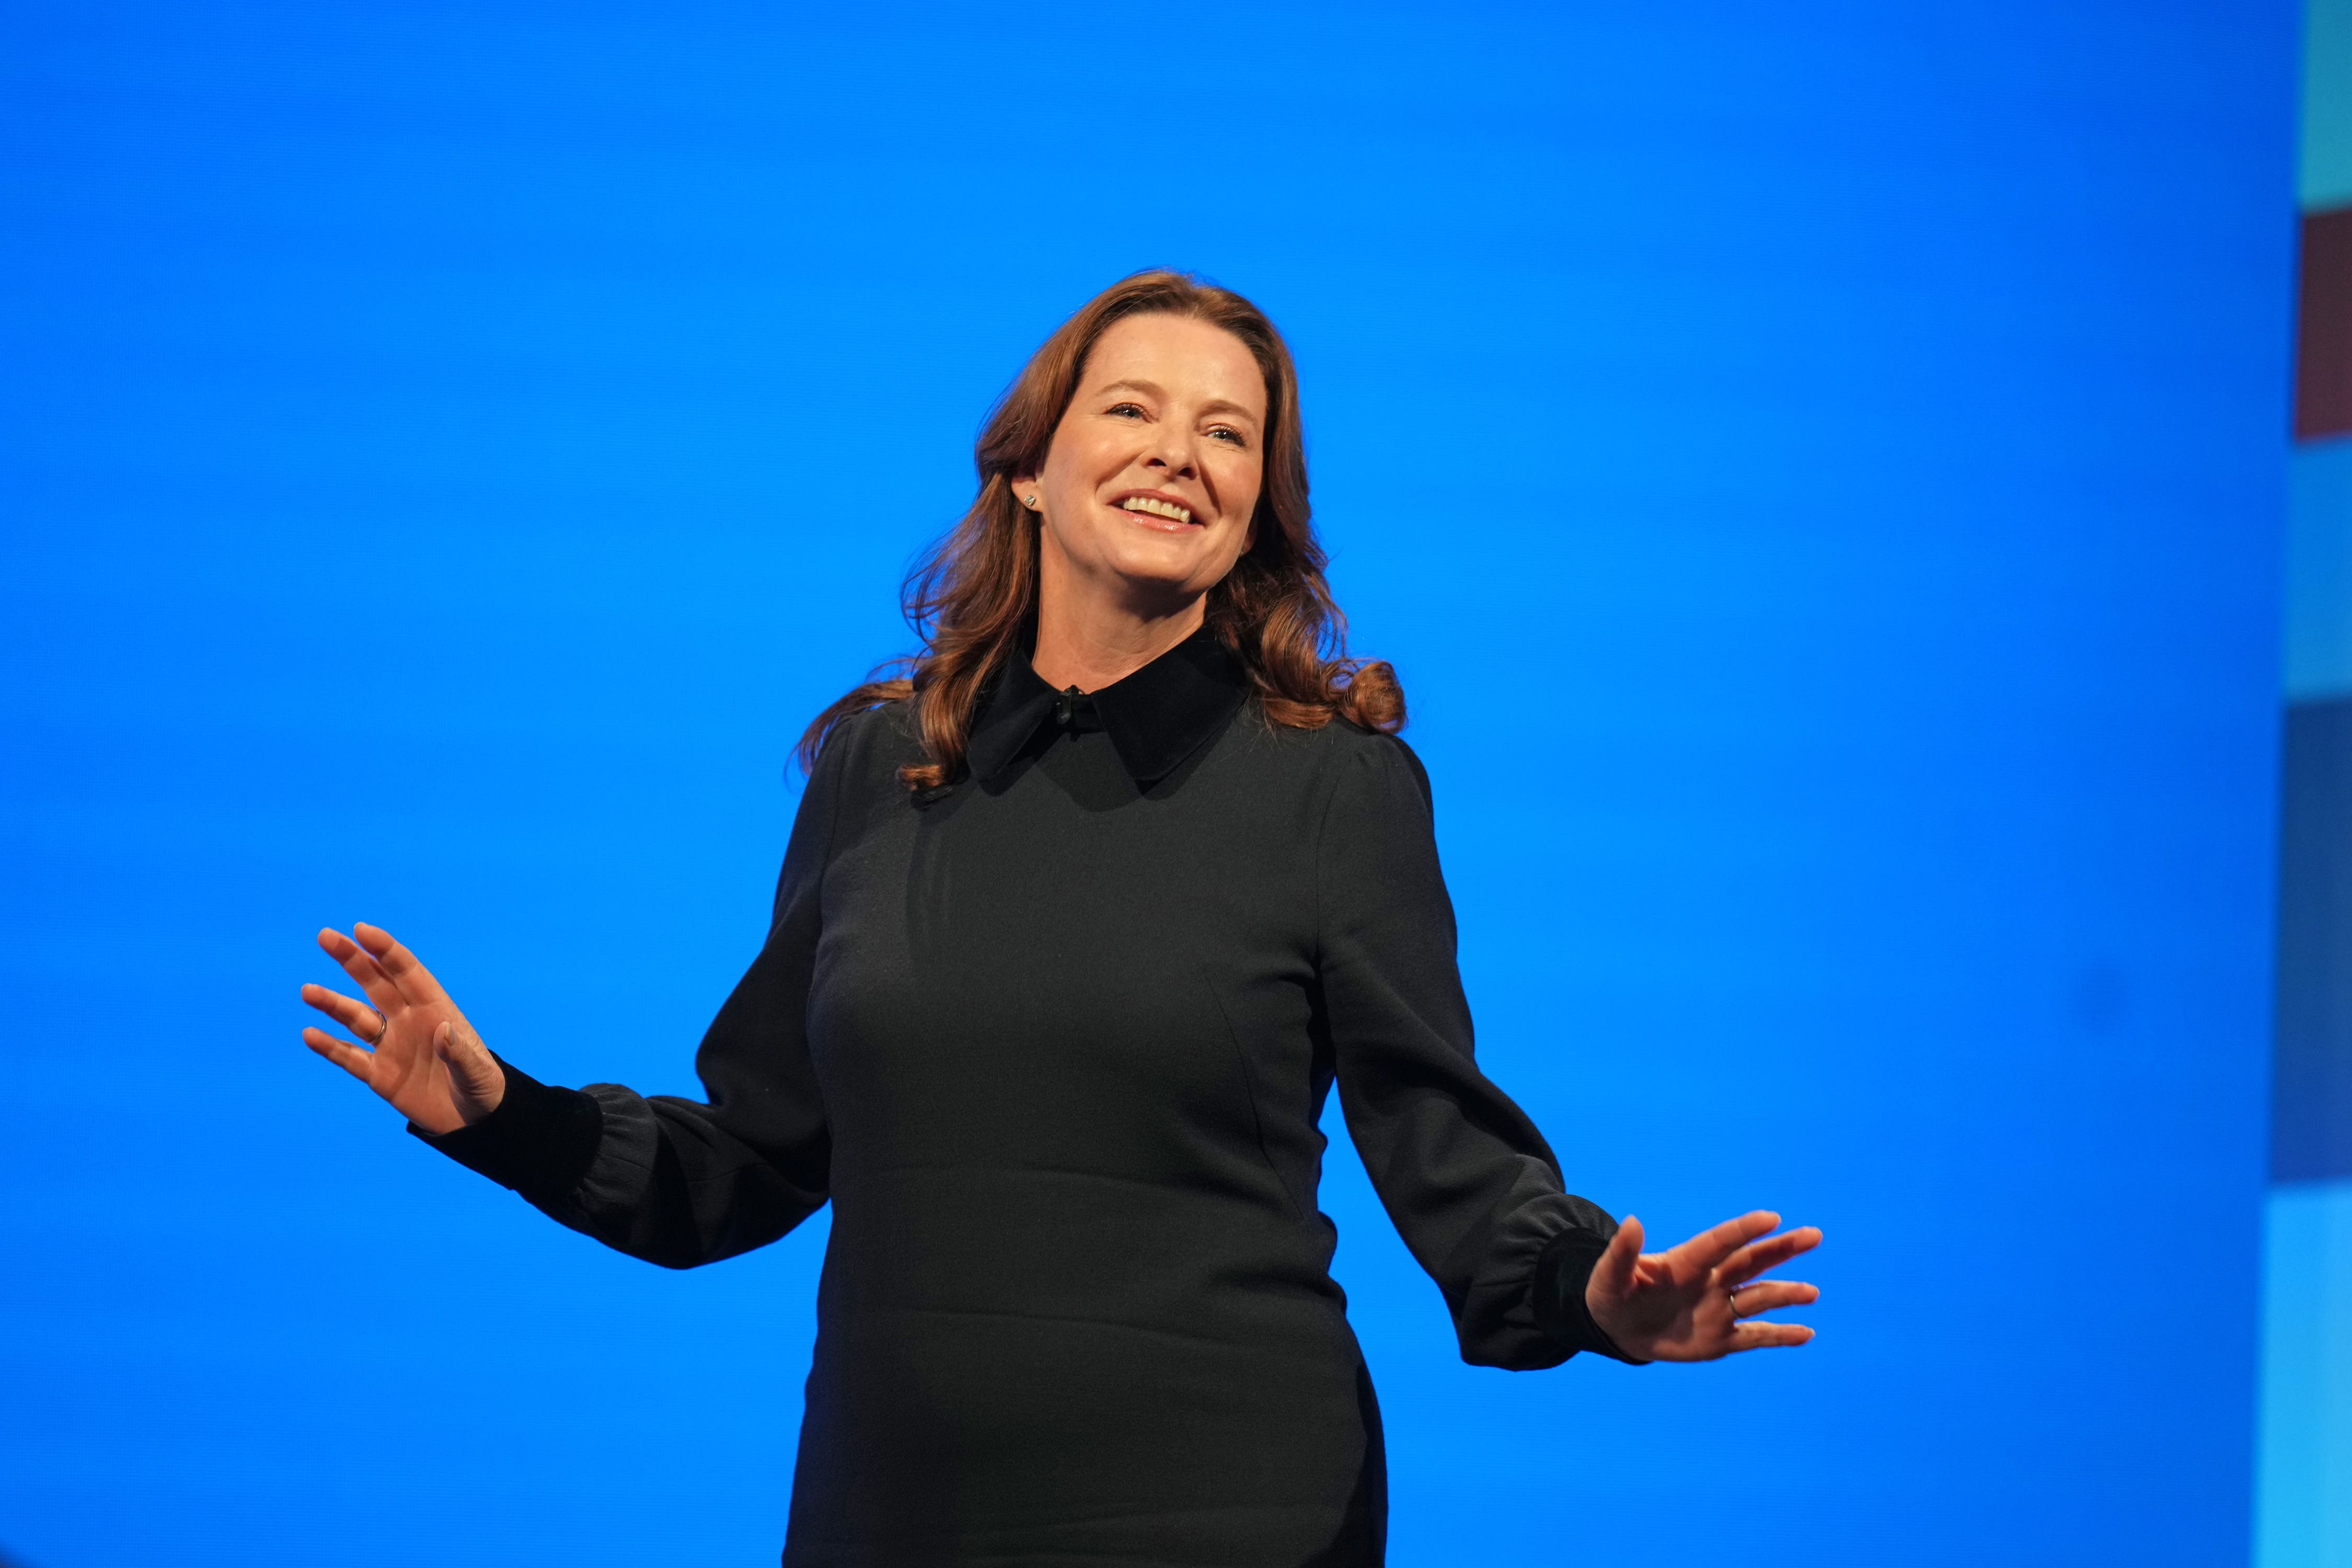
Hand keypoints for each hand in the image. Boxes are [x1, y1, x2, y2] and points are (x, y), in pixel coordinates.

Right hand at [300, 923, 503, 1135]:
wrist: (473, 1120)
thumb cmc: (482, 1087)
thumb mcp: (476, 1072)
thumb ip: (460, 1053)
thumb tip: (444, 1030)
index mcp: (435, 1010)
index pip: (406, 972)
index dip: (385, 950)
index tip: (360, 930)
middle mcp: (409, 1021)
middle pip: (376, 984)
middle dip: (352, 960)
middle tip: (325, 936)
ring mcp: (391, 1046)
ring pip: (356, 1017)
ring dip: (332, 1003)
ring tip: (308, 991)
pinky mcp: (379, 1075)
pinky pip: (349, 1057)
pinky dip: (329, 1046)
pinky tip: (310, 1034)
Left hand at [1584, 1210, 1820, 1362]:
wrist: (1616, 1329)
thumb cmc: (1612, 1295)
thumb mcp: (1609, 1276)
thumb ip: (1622, 1252)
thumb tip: (1631, 1221)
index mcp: (1685, 1263)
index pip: (1719, 1243)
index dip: (1743, 1230)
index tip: (1771, 1217)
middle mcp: (1710, 1283)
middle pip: (1751, 1262)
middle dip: (1781, 1249)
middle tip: (1814, 1235)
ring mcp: (1718, 1310)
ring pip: (1759, 1298)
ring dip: (1785, 1294)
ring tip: (1812, 1292)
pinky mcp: (1721, 1339)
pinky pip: (1756, 1336)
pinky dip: (1781, 1335)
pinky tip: (1807, 1333)